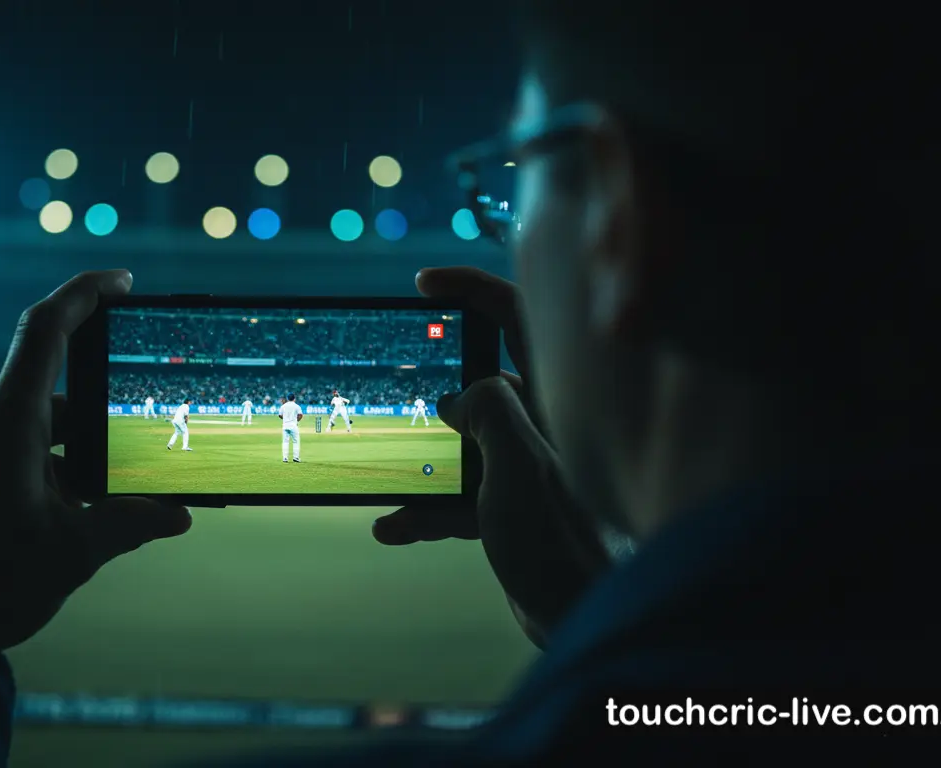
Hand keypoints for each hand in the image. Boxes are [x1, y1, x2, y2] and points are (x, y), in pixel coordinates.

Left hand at [0, 270, 192, 650]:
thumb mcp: (75, 551)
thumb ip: (130, 523)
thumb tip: (176, 515)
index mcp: (6, 424)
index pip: (46, 330)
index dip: (84, 294)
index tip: (121, 282)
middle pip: (53, 396)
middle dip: (98, 426)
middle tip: (134, 459)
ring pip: (32, 431)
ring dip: (71, 460)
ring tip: (96, 512)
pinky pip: (7, 453)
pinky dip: (43, 472)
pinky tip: (61, 520)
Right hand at [372, 267, 612, 645]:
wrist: (582, 620)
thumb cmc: (563, 541)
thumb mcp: (517, 461)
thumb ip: (488, 409)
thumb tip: (459, 399)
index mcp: (562, 398)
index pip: (522, 315)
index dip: (475, 287)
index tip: (424, 283)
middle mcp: (548, 424)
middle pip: (486, 377)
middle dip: (436, 385)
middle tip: (401, 385)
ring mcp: (530, 467)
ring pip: (464, 443)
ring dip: (421, 460)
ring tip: (386, 470)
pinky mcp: (513, 509)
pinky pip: (459, 496)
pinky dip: (426, 509)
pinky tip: (393, 526)